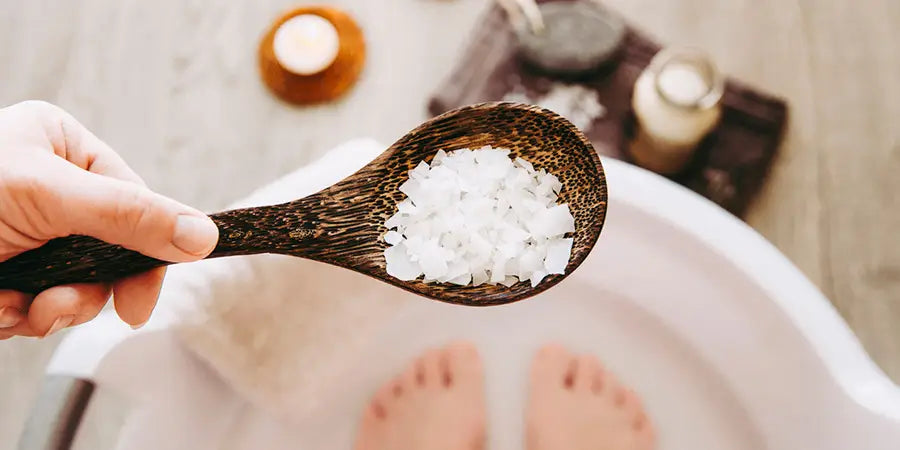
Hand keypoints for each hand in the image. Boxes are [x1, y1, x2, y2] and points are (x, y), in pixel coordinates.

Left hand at [0, 101, 218, 338]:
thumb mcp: (47, 196)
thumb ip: (129, 216)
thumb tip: (202, 233)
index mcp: (61, 147)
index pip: (134, 200)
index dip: (145, 251)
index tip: (141, 299)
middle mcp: (49, 189)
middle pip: (110, 249)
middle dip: (85, 288)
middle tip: (62, 305)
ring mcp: (29, 233)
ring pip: (78, 284)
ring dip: (53, 308)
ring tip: (19, 307)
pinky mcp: (9, 271)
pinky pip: (41, 304)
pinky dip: (21, 317)